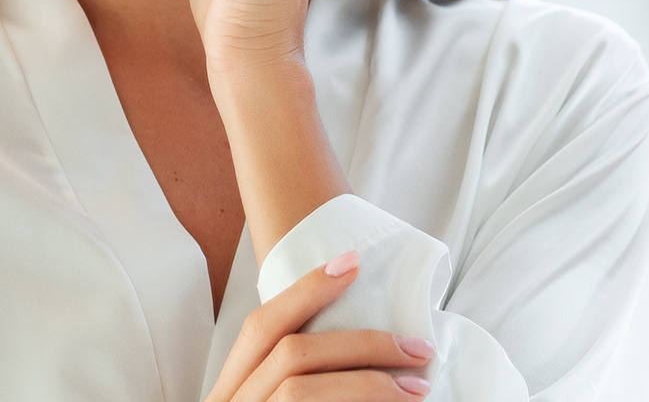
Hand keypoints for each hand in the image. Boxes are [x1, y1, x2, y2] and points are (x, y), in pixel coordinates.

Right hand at [203, 252, 434, 401]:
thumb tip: (364, 343)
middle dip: (361, 345)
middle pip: (289, 353)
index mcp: (230, 390)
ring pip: (299, 390)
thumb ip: (304, 377)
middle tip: (418, 349)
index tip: (353, 261)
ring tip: (418, 388)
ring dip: (368, 384)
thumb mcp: (272, 401)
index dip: (306, 289)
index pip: (261, 325)